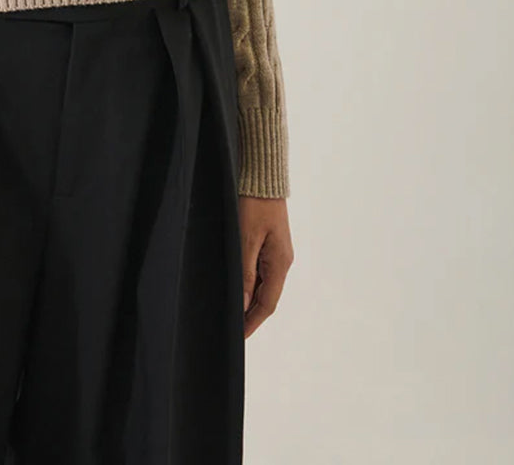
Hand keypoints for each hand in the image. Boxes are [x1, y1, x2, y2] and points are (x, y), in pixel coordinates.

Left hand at [238, 196, 292, 338]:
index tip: (238, 337)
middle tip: (231, 329)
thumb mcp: (245, 238)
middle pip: (267, 297)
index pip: (267, 304)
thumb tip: (243, 303)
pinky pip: (261, 271)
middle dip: (250, 315)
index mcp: (280, 263)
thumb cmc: (254, 203)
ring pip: (264, 285)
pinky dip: (250, 283)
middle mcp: (282, 261)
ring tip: (231, 312)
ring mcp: (277, 252)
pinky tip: (237, 286)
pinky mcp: (270, 242)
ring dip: (250, 300)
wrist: (263, 175)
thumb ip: (245, 272)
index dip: (252, 322)